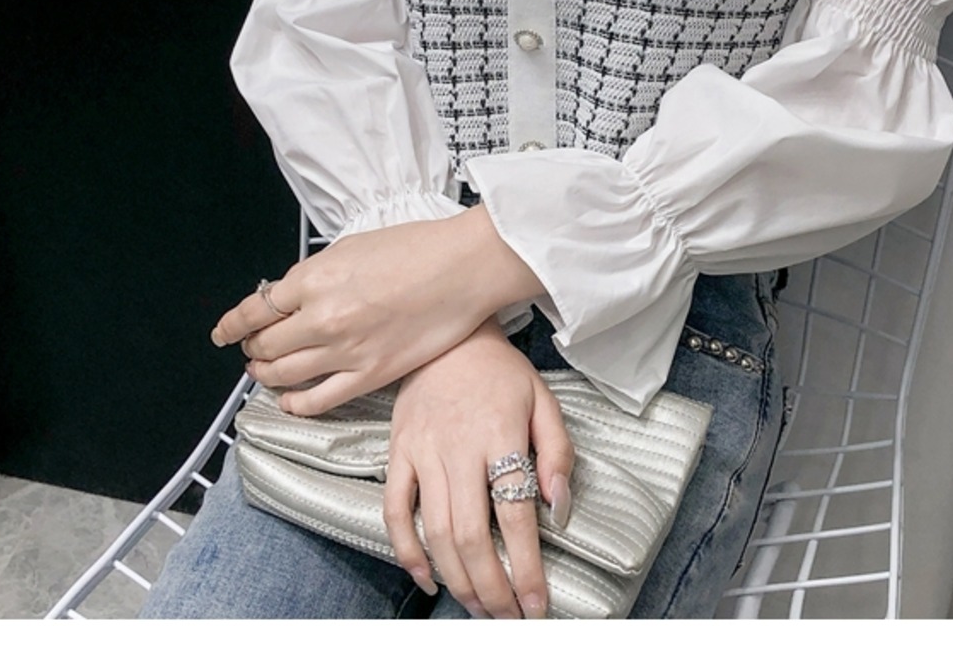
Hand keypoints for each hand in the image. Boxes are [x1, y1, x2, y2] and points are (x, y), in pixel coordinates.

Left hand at [211, 205, 544, 414]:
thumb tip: (294, 293)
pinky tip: (291, 400)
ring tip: (265, 372)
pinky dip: (295, 403)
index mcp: (315, 278)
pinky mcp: (370, 375)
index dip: (232, 324)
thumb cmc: (420, 248)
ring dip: (266, 374)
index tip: (224, 331)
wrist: (465, 267)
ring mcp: (345, 350)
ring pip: (283, 374)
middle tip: (251, 349)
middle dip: (251, 348)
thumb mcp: (355, 245)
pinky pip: (317, 401)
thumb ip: (318, 274)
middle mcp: (322, 317)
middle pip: (264, 344)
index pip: (255, 309)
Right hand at [383, 319, 573, 619]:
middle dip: (491, 587)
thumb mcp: (543, 400)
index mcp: (500, 434)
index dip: (526, 567)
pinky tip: (427, 579)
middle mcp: (458, 448)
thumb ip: (557, 454)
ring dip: (457, 579)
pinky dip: (407, 551)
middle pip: (471, 535)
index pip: (516, 514)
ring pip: (435, 532)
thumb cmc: (500, 372)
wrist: (449, 334)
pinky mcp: (397, 452)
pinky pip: (394, 511)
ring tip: (479, 608)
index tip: (537, 604)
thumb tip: (558, 509)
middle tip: (507, 618)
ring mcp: (423, 452)